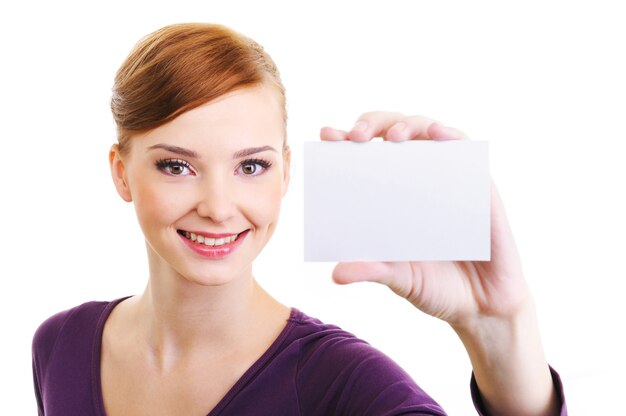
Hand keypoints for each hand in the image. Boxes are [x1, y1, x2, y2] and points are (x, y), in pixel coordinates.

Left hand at [320, 111, 528, 327]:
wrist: (483, 310)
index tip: (327, 136)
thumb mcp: (398, 279)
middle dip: (373, 124)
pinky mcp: (479, 186)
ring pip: (427, 132)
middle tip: (357, 136)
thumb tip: (336, 275)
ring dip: (408, 124)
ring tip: (393, 136)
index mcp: (392, 197)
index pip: (365, 157)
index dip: (346, 140)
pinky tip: (436, 133)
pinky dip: (451, 135)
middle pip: (393, 133)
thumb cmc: (437, 288)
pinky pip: (466, 150)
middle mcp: (418, 181)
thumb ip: (371, 271)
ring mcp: (449, 179)